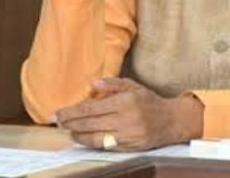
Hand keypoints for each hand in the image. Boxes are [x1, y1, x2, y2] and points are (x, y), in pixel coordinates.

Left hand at [55, 78, 202, 150]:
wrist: (171, 121)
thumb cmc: (149, 101)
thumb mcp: (133, 86)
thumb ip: (112, 84)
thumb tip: (92, 83)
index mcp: (125, 101)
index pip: (91, 108)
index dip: (72, 112)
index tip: (58, 113)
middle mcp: (125, 119)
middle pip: (89, 124)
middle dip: (70, 123)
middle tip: (57, 122)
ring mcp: (127, 135)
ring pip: (94, 138)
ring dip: (78, 135)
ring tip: (69, 131)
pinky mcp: (129, 147)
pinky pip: (104, 146)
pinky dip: (91, 142)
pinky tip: (83, 138)